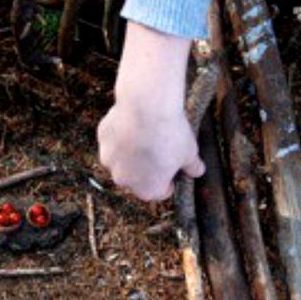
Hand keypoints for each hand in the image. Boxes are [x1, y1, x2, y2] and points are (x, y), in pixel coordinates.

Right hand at [97, 21, 202, 201]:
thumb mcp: (189, 153)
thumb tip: (197, 170)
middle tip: (159, 151)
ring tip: (145, 135)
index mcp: (148, 190)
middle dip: (146, 168)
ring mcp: (109, 159)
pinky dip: (121, 135)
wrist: (148, 107)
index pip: (159, 192)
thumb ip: (192, 166)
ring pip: (121, 159)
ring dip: (130, 153)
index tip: (172, 169)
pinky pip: (113, 140)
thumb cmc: (170, 135)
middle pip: (136, 178)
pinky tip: (133, 124)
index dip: (168, 181)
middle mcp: (124, 180)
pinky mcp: (102, 139)